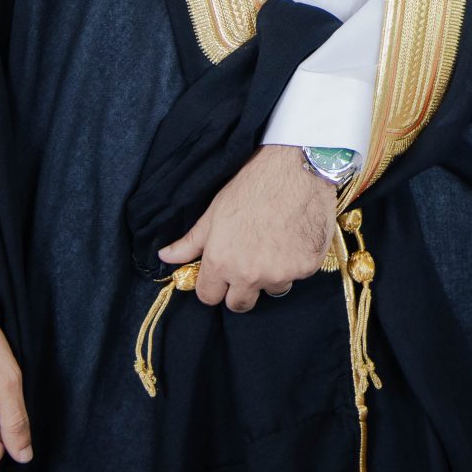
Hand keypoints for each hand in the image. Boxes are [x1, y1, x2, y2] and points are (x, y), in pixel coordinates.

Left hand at [159, 144, 336, 312]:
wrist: (295, 168)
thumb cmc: (251, 186)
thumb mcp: (214, 213)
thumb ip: (190, 242)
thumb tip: (165, 256)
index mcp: (221, 263)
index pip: (209, 297)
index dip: (213, 285)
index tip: (221, 273)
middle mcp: (250, 275)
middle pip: (239, 304)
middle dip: (240, 288)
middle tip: (248, 262)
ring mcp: (281, 274)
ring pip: (272, 289)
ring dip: (271, 276)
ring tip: (275, 244)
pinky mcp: (307, 268)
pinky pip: (297, 276)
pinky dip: (296, 262)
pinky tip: (294, 236)